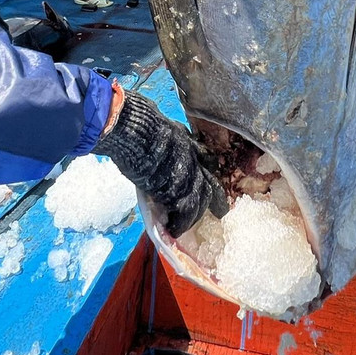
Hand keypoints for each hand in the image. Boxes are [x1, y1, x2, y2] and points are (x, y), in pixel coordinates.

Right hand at [92, 90, 227, 235]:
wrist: (135, 130)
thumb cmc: (137, 124)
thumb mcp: (155, 127)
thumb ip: (159, 141)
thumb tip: (151, 146)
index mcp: (185, 140)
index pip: (205, 158)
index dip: (207, 171)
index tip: (209, 178)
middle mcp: (191, 158)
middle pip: (209, 183)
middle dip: (215, 199)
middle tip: (220, 211)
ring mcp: (187, 174)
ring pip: (200, 200)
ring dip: (195, 215)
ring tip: (186, 226)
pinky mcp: (176, 190)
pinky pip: (185, 212)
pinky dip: (181, 223)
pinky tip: (174, 230)